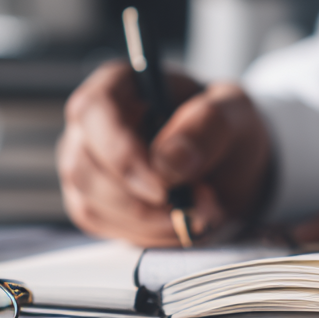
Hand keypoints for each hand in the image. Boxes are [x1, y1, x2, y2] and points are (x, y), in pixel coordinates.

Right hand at [57, 61, 272, 245]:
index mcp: (119, 83)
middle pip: (83, 165)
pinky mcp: (91, 200)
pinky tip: (176, 222)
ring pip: (90, 202)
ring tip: (198, 211)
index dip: (122, 153)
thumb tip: (169, 161)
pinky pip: (100, 225)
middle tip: (199, 204)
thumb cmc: (223, 127)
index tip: (163, 188)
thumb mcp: (234, 113)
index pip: (94, 111)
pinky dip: (143, 233)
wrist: (228, 165)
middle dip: (142, 199)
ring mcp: (86, 163)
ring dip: (148, 220)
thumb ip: (208, 126)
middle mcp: (91, 123)